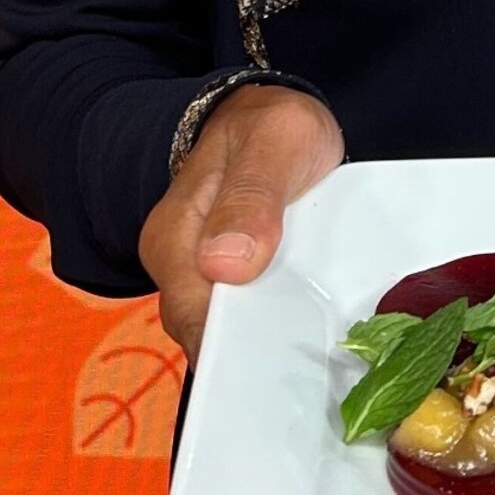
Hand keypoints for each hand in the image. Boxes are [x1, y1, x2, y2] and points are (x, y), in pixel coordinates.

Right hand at [139, 81, 345, 356]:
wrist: (272, 118)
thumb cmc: (271, 125)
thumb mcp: (275, 139)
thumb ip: (251, 194)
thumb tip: (222, 265)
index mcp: (174, 237)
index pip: (193, 315)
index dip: (232, 348)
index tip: (278, 370)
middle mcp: (182, 269)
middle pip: (213, 337)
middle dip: (257, 359)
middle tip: (311, 375)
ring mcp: (210, 280)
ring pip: (236, 334)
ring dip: (273, 348)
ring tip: (320, 363)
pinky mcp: (240, 284)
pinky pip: (257, 320)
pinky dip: (283, 331)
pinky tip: (317, 338)